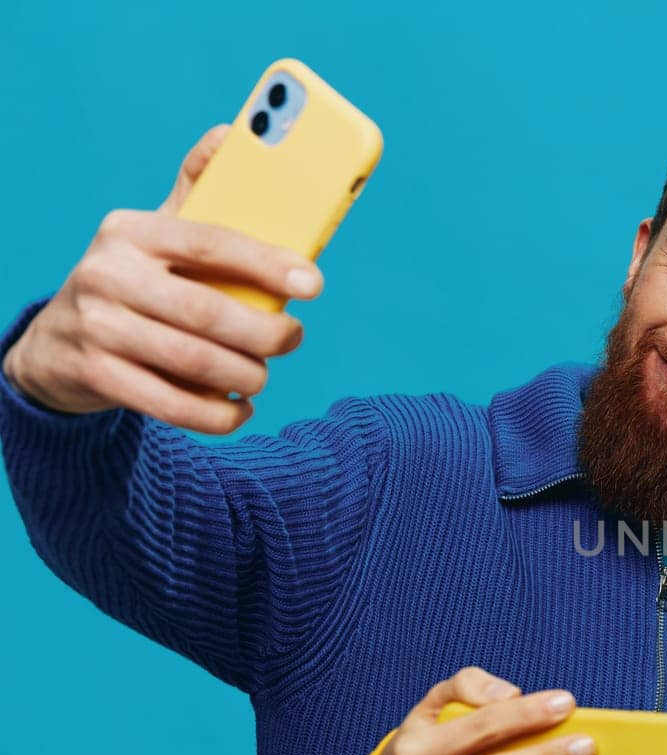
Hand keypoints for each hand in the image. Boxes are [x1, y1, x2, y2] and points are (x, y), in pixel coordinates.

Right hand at [0, 126, 323, 433]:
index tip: (314, 282)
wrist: (58, 344)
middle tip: (292, 339)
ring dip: (245, 376)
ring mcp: (96, 327)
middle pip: (207, 312)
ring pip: (194, 362)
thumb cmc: (134, 281)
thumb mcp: (156, 233)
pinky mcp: (95, 374)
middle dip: (265, 333)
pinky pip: (172, 404)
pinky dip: (217, 414)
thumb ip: (197, 191)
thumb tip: (230, 133)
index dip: (267, 263)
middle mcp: (106, 274)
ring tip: (261, 375)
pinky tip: (239, 409)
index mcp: (131, 231)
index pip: (211, 242)